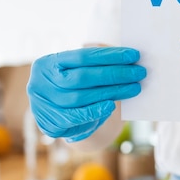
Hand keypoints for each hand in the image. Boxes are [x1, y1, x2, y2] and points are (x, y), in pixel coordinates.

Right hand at [27, 47, 145, 141]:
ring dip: (112, 91)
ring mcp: (42, 105)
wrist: (59, 116)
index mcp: (48, 64)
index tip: (134, 55)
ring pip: (81, 97)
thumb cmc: (75, 86)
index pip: (82, 56)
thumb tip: (129, 58)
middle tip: (139, 72)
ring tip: (134, 87)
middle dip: (115, 73)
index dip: (110, 55)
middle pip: (83, 77)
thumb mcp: (79, 71)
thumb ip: (96, 64)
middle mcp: (40, 83)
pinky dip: (95, 110)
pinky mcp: (50, 124)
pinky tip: (112, 104)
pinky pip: (76, 116)